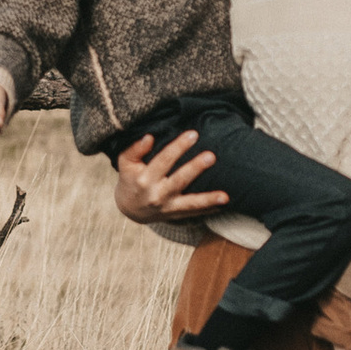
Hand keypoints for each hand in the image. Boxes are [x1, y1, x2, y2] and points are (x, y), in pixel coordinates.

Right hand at [113, 126, 228, 222]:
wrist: (130, 208)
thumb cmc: (131, 179)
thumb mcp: (125, 163)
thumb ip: (135, 149)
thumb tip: (149, 137)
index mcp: (145, 179)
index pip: (163, 160)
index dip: (178, 147)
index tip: (193, 134)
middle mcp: (157, 194)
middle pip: (179, 180)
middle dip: (195, 168)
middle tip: (211, 156)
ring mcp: (168, 207)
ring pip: (190, 203)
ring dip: (208, 199)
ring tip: (224, 196)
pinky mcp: (176, 215)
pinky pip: (195, 213)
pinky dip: (209, 209)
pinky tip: (223, 205)